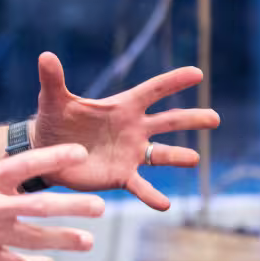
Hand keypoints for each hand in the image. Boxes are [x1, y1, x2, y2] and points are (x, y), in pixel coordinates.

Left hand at [31, 52, 220, 210]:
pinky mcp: (121, 176)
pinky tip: (165, 204)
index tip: (197, 73)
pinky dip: (152, 195)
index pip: (153, 91)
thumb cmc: (54, 121)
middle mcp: (133, 129)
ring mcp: (130, 153)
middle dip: (191, 119)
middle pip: (168, 121)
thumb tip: (44, 55)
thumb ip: (52, 79)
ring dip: (179, 156)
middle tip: (214, 119)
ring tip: (194, 158)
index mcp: (122, 107)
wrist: (45, 152)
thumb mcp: (52, 100)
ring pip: (161, 155)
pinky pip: (141, 186)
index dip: (173, 81)